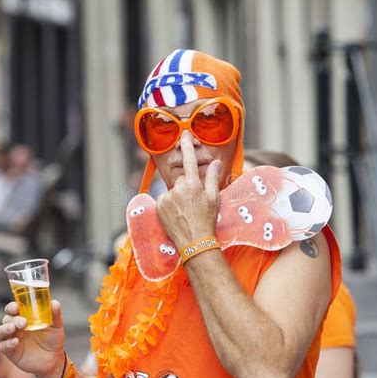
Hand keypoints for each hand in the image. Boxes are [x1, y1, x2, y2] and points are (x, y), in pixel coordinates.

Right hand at [0, 300, 65, 377]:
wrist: (53, 359)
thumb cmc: (53, 339)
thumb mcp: (56, 325)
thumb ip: (55, 314)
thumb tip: (54, 303)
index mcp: (24, 317)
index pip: (13, 309)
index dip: (12, 307)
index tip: (16, 307)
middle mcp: (15, 327)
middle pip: (7, 319)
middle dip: (13, 319)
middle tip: (23, 323)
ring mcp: (12, 339)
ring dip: (4, 329)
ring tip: (13, 328)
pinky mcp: (11, 351)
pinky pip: (4, 346)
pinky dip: (8, 343)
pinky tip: (16, 342)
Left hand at [156, 132, 220, 249]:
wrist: (194, 242)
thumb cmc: (207, 220)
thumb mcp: (214, 199)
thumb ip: (213, 178)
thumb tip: (217, 162)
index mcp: (193, 185)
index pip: (189, 160)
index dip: (187, 146)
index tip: (185, 135)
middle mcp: (178, 189)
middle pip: (182, 180)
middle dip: (187, 187)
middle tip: (194, 202)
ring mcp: (167, 197)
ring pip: (173, 190)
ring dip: (178, 197)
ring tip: (186, 211)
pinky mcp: (159, 206)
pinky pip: (164, 199)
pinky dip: (169, 204)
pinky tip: (177, 214)